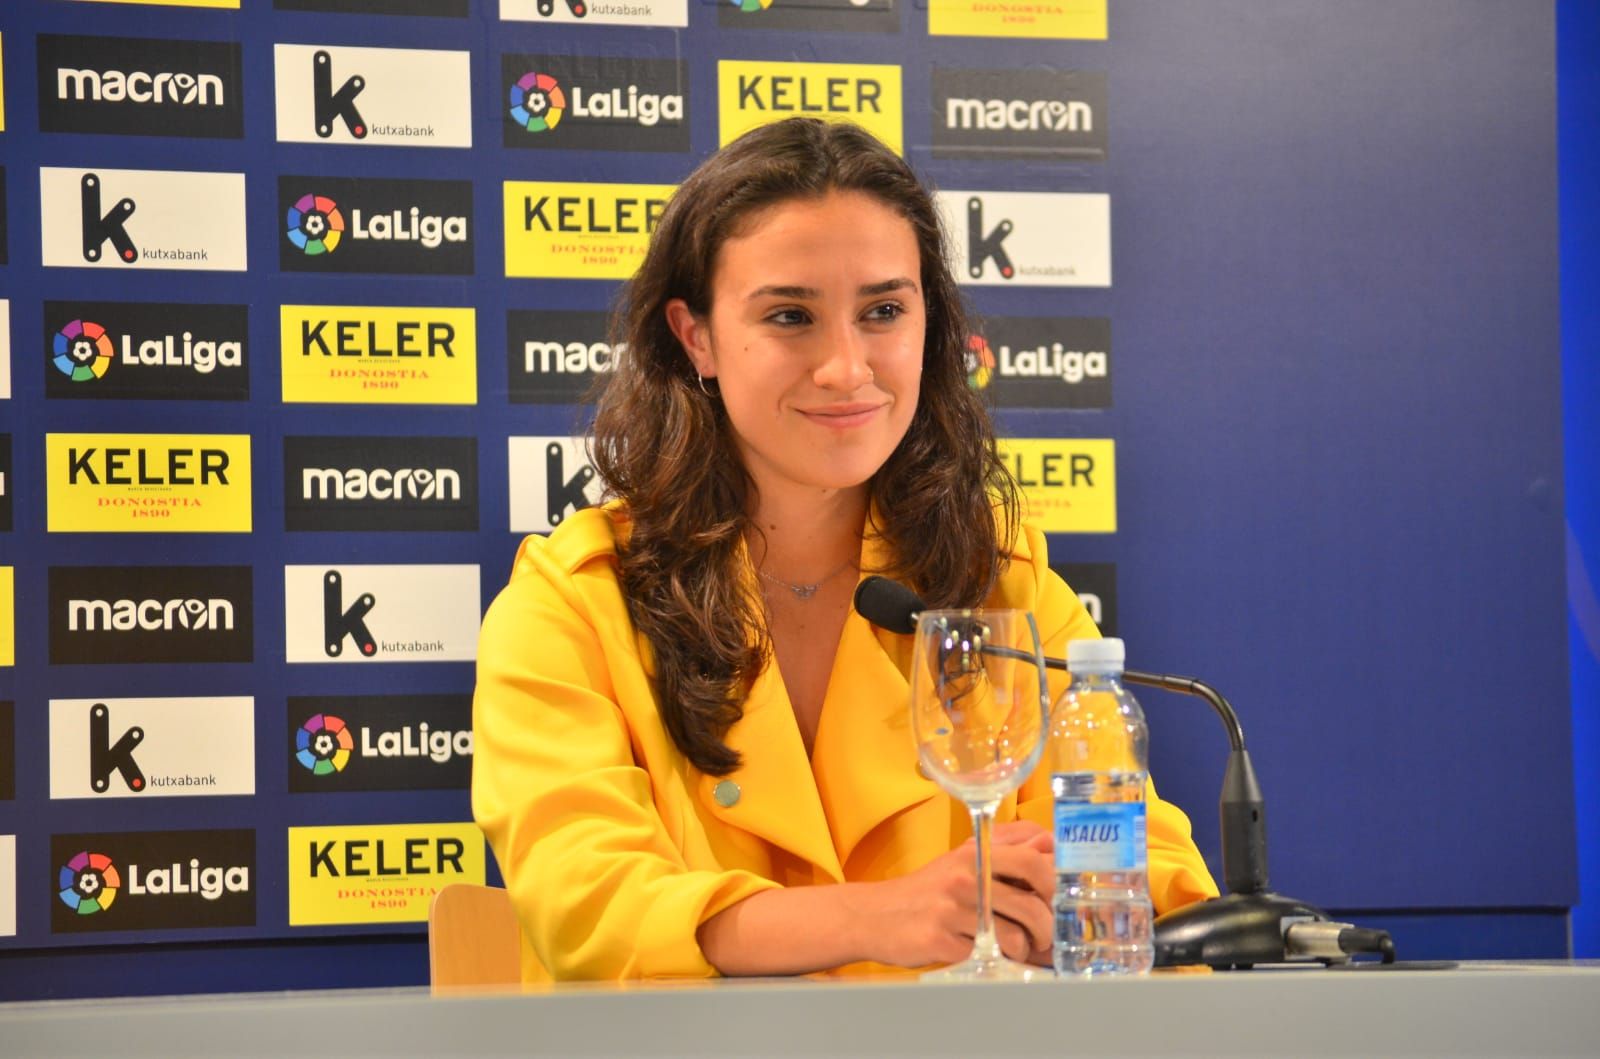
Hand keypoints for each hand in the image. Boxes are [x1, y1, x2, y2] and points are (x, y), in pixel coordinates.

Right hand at [850, 820, 1054, 968]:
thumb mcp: (963, 859)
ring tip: (1015, 949)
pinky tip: (988, 955)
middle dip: (1047, 927)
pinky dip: (996, 960)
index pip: (1032, 859)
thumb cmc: (927, 890)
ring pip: (1015, 937)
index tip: (1061, 898)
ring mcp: (952, 910)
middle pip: (1031, 905)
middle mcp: (965, 878)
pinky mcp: (941, 940)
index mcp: (974, 854)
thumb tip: (1049, 841)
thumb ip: (1006, 847)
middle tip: (1044, 936)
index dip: (1055, 881)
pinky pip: (987, 956)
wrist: (875, 915)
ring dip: (1023, 950)